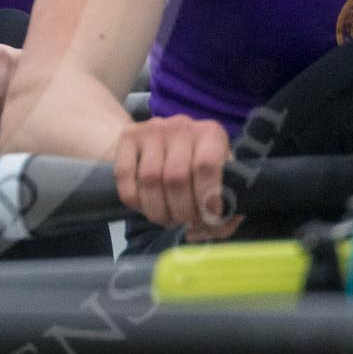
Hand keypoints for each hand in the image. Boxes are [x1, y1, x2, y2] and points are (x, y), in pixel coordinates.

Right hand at [112, 115, 235, 235]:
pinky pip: (125, 176)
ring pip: (150, 180)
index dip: (205, 199)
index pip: (206, 167)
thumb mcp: (221, 179)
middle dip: (181, 212)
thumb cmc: (198, 167)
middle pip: (175, 178)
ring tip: (167, 219)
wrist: (162, 141)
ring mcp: (152, 129)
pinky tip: (146, 206)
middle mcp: (181, 126)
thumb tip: (214, 227)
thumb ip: (227, 206)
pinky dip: (135, 201)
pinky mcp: (128, 135)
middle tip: (185, 223)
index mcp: (211, 134)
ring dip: (158, 211)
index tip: (207, 218)